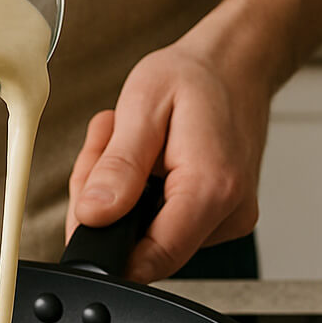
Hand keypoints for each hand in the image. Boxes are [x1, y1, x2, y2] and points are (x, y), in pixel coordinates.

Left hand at [65, 29, 269, 283]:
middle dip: (105, 204)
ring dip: (118, 195)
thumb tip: (92, 216)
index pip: (150, 259)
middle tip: (105, 148)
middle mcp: (227, 213)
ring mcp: (225, 219)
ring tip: (127, 144)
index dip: (102, 247)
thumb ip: (116, 166)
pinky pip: (158, 222)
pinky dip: (137, 194)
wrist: (238, 63)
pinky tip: (144, 159)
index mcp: (211, 188)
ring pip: (144, 234)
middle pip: (140, 246)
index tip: (83, 215)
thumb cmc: (196, 76)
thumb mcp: (142, 106)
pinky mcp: (216, 218)